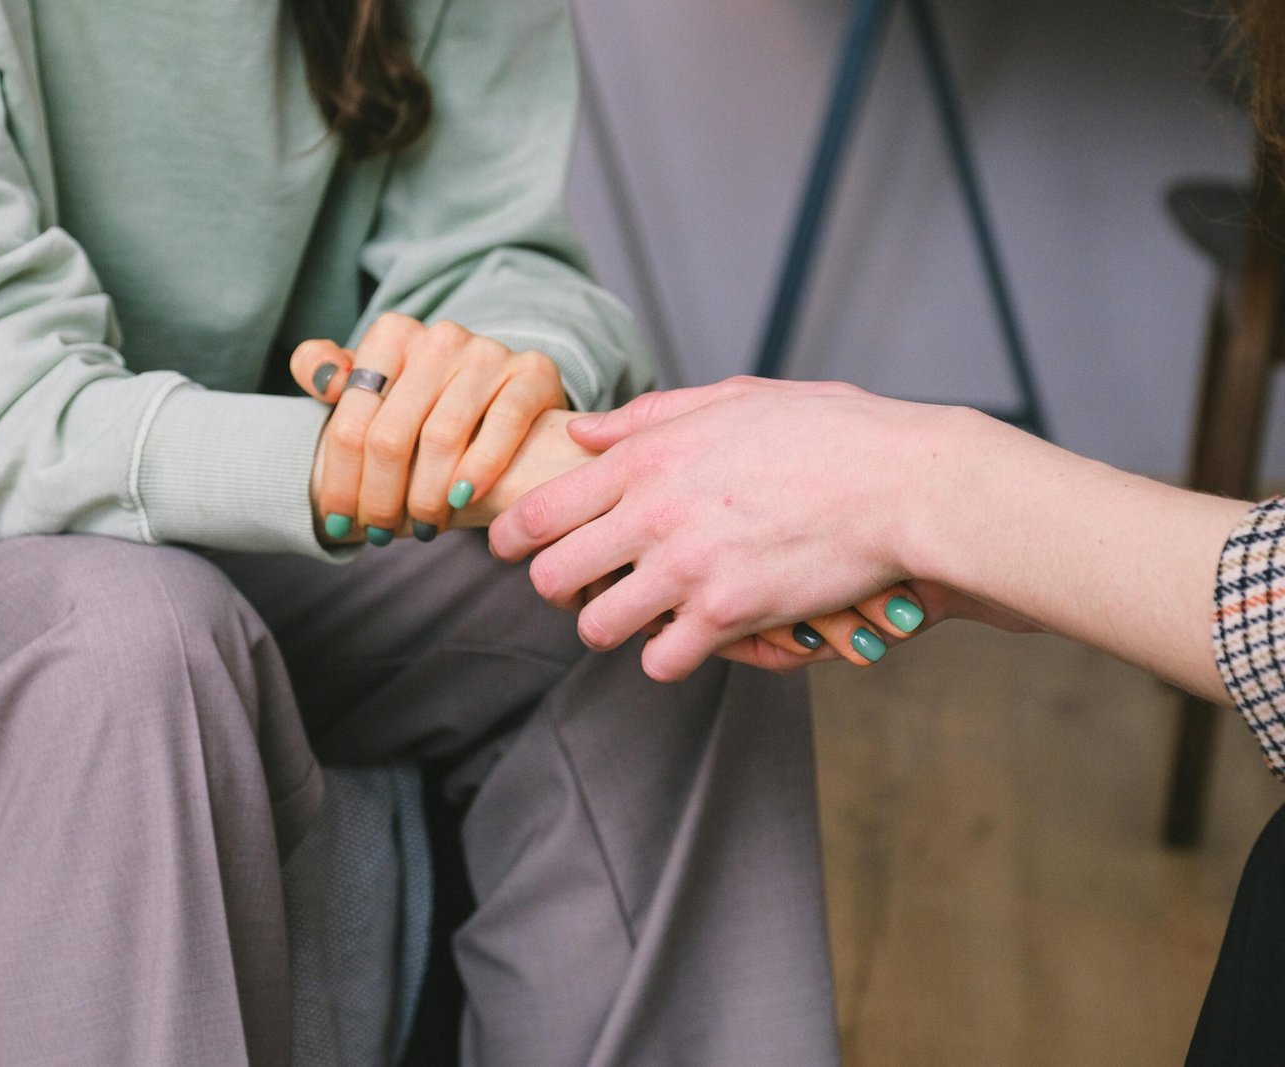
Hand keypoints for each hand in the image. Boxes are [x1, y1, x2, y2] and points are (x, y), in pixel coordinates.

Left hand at [292, 313, 565, 542]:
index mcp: (392, 335)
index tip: (337, 522)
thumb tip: (322, 378)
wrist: (505, 397)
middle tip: (380, 534)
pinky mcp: (532, 372)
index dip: (340, 481)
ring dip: (427, 497)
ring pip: (442, 438)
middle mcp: (439, 337)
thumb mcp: (372, 385)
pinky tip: (463, 500)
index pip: (351, 422)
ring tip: (424, 527)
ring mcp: (488, 353)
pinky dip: (480, 468)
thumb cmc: (425, 404)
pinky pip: (503, 424)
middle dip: (381, 498)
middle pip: (391, 436)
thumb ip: (327, 372)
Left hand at [488, 376, 984, 680]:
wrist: (905, 484)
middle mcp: (653, 513)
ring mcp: (687, 568)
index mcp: (647, 457)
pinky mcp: (728, 615)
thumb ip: (649, 416)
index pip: (539, 510)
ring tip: (636, 615)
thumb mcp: (734, 399)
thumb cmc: (829, 433)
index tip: (510, 548)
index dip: (510, 537)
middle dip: (556, 588)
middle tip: (580, 588)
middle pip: (551, 577)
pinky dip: (668, 656)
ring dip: (610, 626)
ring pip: (596, 627)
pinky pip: (660, 660)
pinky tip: (688, 637)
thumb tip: (583, 431)